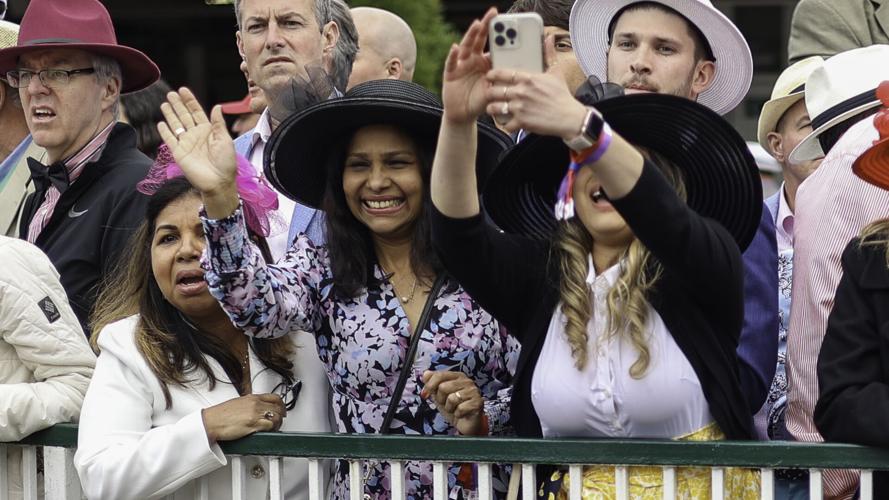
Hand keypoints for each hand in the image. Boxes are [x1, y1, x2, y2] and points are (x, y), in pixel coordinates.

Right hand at [158, 87, 237, 198]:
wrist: (218, 182)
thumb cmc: (226, 163)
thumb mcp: (225, 140)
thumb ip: (218, 123)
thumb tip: (217, 106)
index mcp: (208, 131)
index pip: (197, 112)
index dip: (190, 101)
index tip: (183, 90)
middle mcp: (196, 135)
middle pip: (184, 116)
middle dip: (178, 104)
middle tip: (171, 93)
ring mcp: (186, 144)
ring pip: (176, 125)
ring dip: (170, 114)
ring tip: (164, 103)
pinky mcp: (178, 153)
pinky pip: (170, 140)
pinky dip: (165, 131)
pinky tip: (160, 123)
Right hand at [201, 393, 285, 443]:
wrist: (211, 422)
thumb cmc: (220, 415)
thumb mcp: (238, 403)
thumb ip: (250, 404)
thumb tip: (257, 408)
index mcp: (252, 397)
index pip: (274, 397)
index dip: (281, 404)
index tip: (282, 409)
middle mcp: (255, 404)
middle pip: (278, 407)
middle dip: (281, 414)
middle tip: (280, 420)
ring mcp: (254, 413)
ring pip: (276, 416)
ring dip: (278, 423)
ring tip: (274, 428)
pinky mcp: (253, 424)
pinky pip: (270, 426)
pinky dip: (272, 429)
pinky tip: (268, 432)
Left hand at [421, 370, 485, 435]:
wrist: (464, 423)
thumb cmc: (452, 407)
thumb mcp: (438, 395)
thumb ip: (432, 384)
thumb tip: (425, 374)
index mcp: (457, 376)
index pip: (439, 375)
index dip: (429, 385)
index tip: (425, 394)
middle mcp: (467, 381)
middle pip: (443, 387)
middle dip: (441, 399)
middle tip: (446, 404)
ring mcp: (474, 391)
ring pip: (452, 398)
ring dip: (449, 408)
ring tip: (454, 409)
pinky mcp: (478, 403)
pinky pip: (460, 409)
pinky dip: (457, 414)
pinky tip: (461, 414)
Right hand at [441, 8, 497, 124]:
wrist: (465, 114)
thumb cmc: (483, 100)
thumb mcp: (497, 87)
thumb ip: (506, 76)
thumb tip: (525, 69)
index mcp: (485, 61)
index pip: (491, 43)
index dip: (496, 31)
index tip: (503, 18)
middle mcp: (472, 59)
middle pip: (479, 39)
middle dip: (485, 25)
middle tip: (493, 13)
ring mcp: (461, 65)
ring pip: (466, 47)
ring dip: (471, 35)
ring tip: (477, 24)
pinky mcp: (450, 74)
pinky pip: (452, 63)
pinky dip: (453, 56)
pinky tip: (456, 48)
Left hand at [484, 62, 587, 139]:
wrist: (569, 117)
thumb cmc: (563, 96)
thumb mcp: (556, 72)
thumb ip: (549, 55)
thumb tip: (549, 39)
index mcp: (528, 78)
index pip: (503, 73)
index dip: (492, 74)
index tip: (489, 76)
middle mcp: (521, 92)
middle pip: (494, 91)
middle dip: (489, 93)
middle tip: (490, 95)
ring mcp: (520, 107)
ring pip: (495, 108)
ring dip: (492, 109)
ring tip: (494, 109)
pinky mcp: (521, 122)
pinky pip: (505, 124)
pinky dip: (506, 125)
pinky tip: (508, 123)